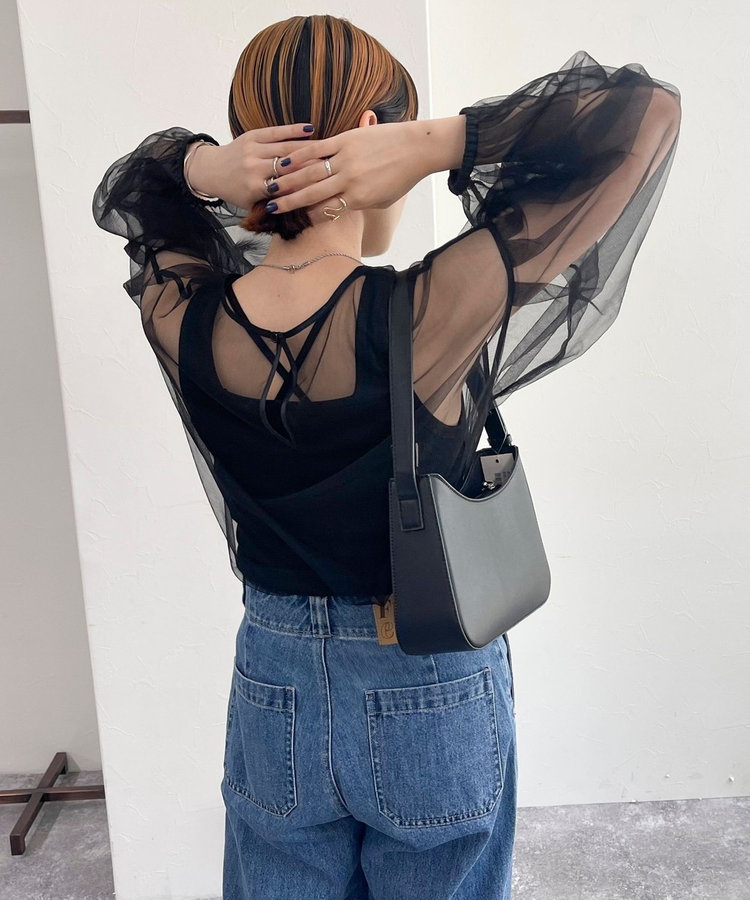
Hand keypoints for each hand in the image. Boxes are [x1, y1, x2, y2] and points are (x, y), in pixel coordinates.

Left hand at [185, 123, 319, 209]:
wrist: (212, 171)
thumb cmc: (237, 192)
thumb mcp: (254, 206)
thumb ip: (276, 206)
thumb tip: (305, 208)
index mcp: (255, 189)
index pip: (288, 188)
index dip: (308, 188)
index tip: (328, 187)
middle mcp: (254, 168)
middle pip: (290, 168)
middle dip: (313, 168)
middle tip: (335, 167)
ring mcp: (253, 150)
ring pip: (286, 149)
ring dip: (309, 149)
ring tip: (328, 150)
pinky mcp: (252, 135)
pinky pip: (276, 131)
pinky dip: (294, 131)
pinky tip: (311, 130)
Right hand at [255, 120, 429, 214]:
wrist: (417, 148)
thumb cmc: (402, 177)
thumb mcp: (382, 200)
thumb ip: (360, 204)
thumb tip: (341, 207)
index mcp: (358, 199)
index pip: (325, 211)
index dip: (306, 217)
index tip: (290, 221)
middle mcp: (350, 181)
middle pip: (312, 194)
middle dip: (290, 203)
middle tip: (271, 208)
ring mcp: (347, 159)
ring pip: (310, 172)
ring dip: (288, 181)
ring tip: (271, 186)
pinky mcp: (346, 140)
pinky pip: (318, 149)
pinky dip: (299, 155)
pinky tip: (285, 161)